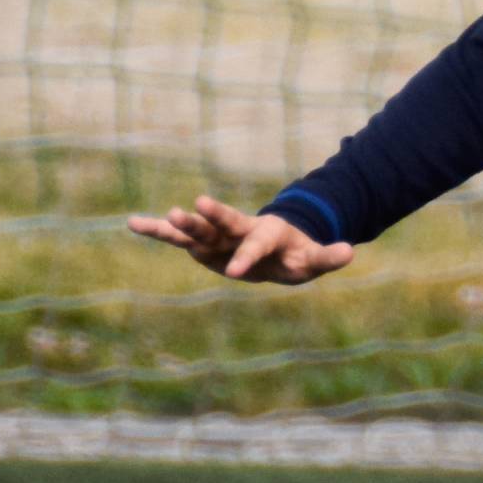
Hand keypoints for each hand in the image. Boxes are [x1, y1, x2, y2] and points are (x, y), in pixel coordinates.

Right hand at [125, 195, 354, 284]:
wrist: (277, 245)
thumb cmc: (295, 253)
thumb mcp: (313, 258)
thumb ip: (327, 256)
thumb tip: (349, 252)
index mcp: (265, 233)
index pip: (255, 244)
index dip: (247, 257)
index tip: (236, 273)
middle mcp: (238, 231)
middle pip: (221, 226)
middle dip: (206, 221)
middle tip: (187, 210)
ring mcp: (219, 237)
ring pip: (194, 230)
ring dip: (174, 226)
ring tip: (143, 221)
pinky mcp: (205, 244)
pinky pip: (178, 238)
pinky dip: (157, 231)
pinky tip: (133, 223)